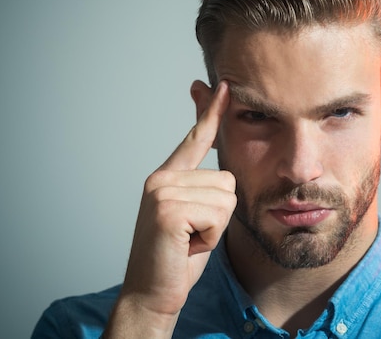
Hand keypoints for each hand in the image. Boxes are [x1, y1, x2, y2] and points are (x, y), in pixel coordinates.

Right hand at [105, 81, 235, 337]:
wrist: (151, 294)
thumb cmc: (177, 258)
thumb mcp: (195, 218)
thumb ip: (204, 191)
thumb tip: (225, 176)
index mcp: (167, 177)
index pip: (195, 139)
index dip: (211, 112)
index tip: (224, 86)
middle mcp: (161, 178)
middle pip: (228, 179)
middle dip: (221, 214)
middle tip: (193, 234)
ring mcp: (162, 192)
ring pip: (227, 197)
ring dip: (216, 227)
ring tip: (190, 240)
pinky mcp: (168, 210)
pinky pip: (219, 215)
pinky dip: (210, 237)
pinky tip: (188, 246)